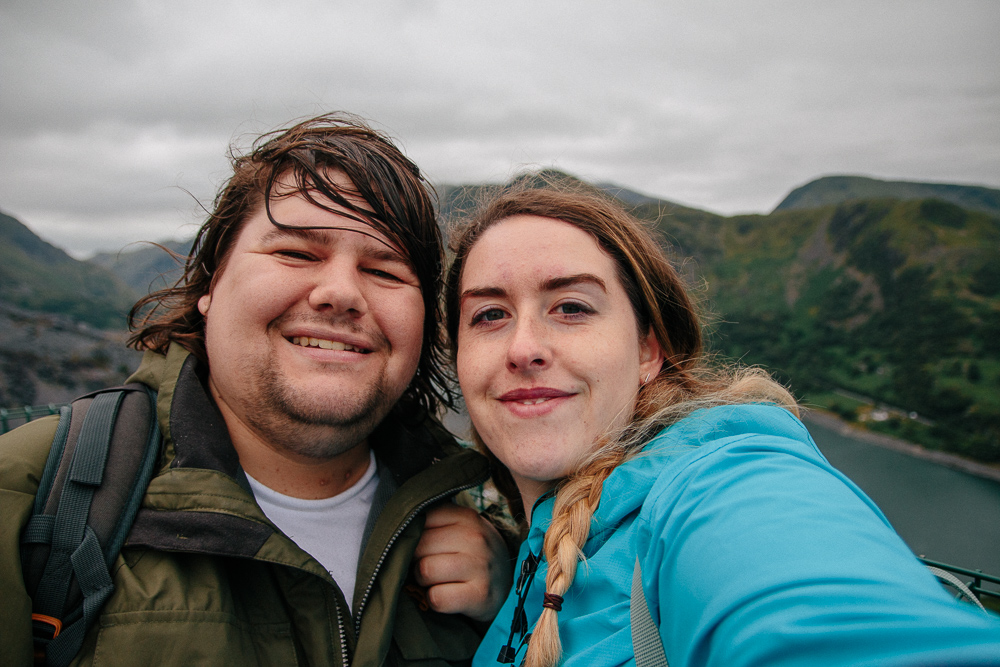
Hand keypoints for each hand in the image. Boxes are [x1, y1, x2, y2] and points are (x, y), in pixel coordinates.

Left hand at [412, 503, 513, 621]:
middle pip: (418, 547)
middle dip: (417, 561)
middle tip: (431, 567)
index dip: (413, 537)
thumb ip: (434, 522)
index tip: (422, 546)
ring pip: (425, 571)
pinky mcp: (480, 595)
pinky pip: (437, 598)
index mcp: (466, 517)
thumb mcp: (461, 529)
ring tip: (438, 581)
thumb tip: (395, 525)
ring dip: (424, 582)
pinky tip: (447, 596)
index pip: (420, 520)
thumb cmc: (472, 555)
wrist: (507, 586)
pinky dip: (435, 601)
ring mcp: (479, 566)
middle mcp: (475, 538)